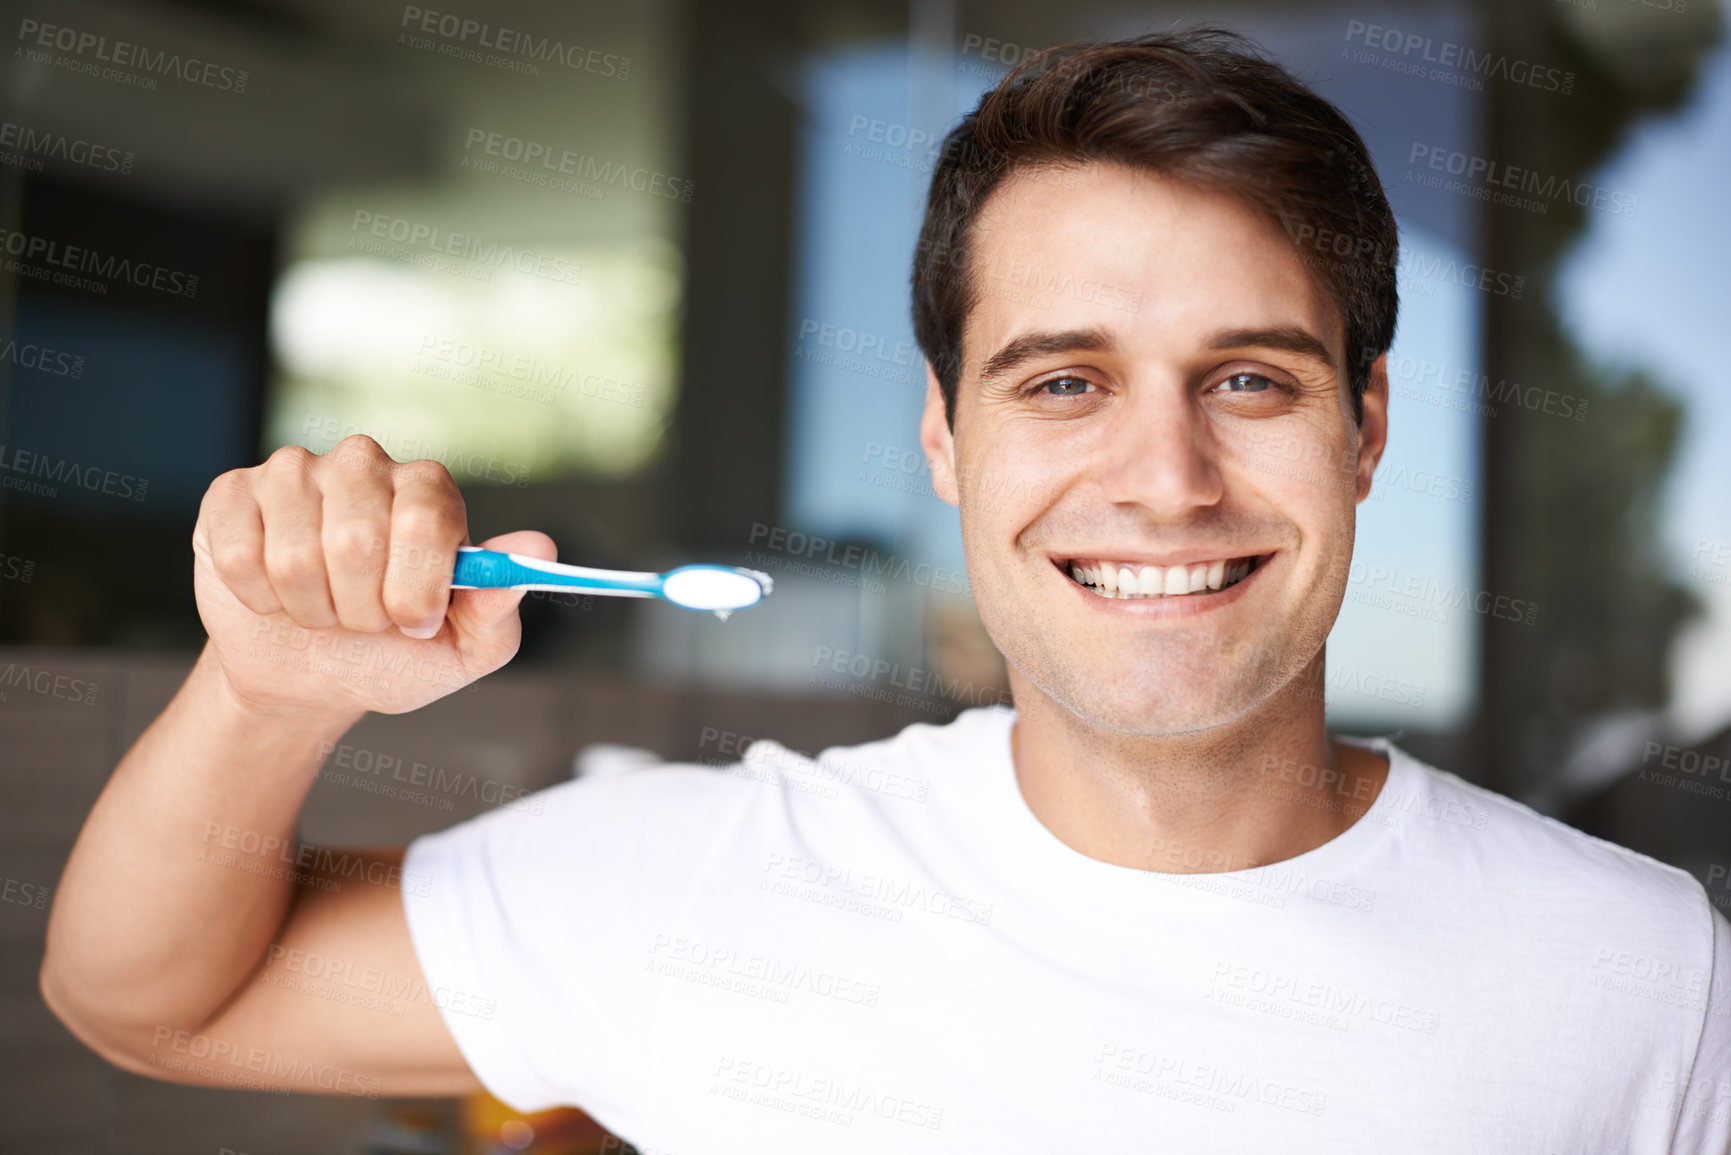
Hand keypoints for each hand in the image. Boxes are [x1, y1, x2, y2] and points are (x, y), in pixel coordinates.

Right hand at [190, 435, 552, 717]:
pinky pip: (238, 552)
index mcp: (429, 490)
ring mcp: (294, 472)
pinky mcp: (232, 495)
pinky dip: (258, 597)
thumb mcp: (464, 649)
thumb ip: (499, 604)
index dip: (416, 586)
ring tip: (321, 611)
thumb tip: (539, 547)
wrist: (311, 678)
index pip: (427, 519)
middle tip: (364, 622)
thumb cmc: (394, 655)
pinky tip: (272, 595)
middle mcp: (364, 464)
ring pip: (294, 552)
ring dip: (309, 609)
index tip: (413, 623)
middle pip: (356, 538)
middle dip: (360, 609)